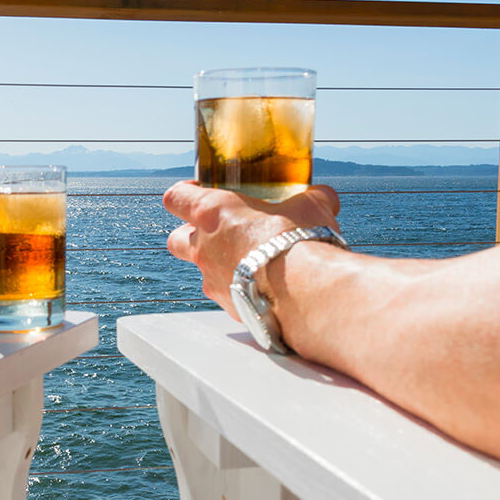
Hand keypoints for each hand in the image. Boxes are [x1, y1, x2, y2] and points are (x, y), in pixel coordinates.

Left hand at [163, 181, 341, 315]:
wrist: (304, 290)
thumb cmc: (298, 240)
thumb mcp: (310, 206)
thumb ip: (312, 197)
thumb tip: (324, 195)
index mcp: (213, 213)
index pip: (176, 198)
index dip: (183, 195)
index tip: (196, 193)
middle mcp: (204, 247)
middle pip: (176, 240)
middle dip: (190, 236)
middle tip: (217, 233)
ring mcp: (213, 280)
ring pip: (202, 271)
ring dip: (219, 266)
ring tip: (250, 262)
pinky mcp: (230, 306)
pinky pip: (228, 296)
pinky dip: (241, 291)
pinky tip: (265, 288)